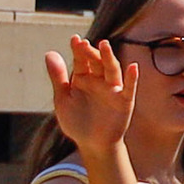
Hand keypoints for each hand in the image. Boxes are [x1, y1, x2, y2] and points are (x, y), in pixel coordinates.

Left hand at [42, 32, 135, 160]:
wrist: (91, 144)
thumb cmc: (77, 121)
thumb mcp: (63, 98)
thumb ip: (58, 77)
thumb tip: (50, 52)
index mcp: (83, 79)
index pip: (81, 60)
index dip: (78, 50)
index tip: (74, 39)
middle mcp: (99, 81)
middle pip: (96, 62)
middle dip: (90, 52)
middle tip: (83, 43)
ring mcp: (112, 90)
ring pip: (112, 70)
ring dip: (109, 58)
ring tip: (104, 45)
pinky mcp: (124, 102)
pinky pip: (129, 88)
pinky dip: (132, 78)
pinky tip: (133, 67)